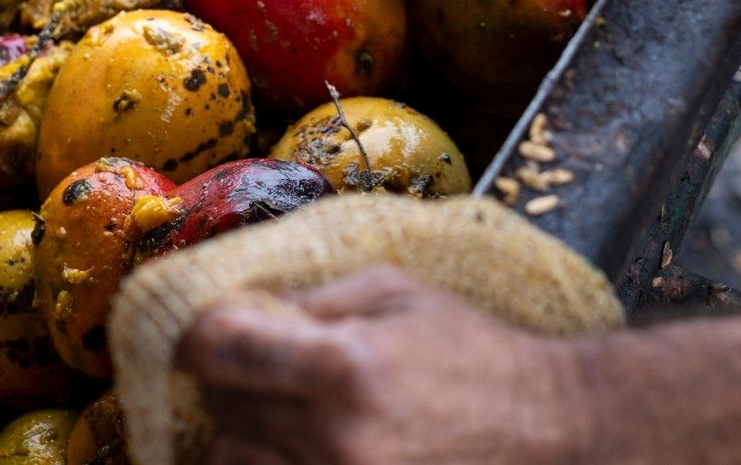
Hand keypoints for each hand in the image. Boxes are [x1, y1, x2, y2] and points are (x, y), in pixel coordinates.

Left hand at [177, 268, 597, 464]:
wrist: (547, 428)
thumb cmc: (471, 351)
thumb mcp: (395, 292)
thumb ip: (310, 298)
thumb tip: (232, 305)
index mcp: (346, 365)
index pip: (220, 349)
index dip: (194, 335)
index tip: (195, 330)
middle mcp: (336, 438)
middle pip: (222, 410)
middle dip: (230, 382)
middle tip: (259, 367)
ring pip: (235, 462)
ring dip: (244, 433)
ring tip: (286, 413)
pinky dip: (271, 463)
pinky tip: (296, 444)